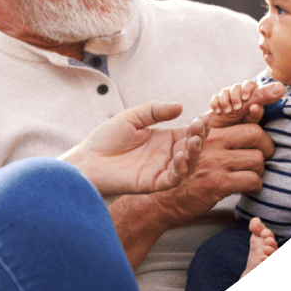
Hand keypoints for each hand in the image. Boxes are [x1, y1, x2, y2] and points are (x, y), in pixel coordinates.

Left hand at [61, 101, 207, 195]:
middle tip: (199, 126)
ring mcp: (159, 170)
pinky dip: (180, 169)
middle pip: (192, 148)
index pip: (188, 133)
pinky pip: (172, 179)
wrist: (87, 159)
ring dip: (194, 153)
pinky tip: (180, 156)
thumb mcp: (132, 117)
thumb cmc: (106, 139)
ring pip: (187, 165)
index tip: (204, 117)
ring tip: (194, 140)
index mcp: (163, 139)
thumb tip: (180, 106)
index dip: (199, 126)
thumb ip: (154, 111)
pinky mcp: (152, 183)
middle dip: (199, 137)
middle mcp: (165, 155)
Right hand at [150, 123, 274, 225]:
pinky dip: (254, 186)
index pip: (239, 117)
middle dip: (265, 146)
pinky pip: (252, 180)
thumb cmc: (176, 173)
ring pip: (257, 159)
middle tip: (263, 155)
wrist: (159, 201)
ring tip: (250, 175)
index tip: (260, 136)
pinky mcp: (217, 183)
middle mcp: (210, 142)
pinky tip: (246, 188)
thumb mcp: (186, 145)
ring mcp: (214, 162)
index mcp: (204, 130)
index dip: (255, 123)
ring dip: (258, 170)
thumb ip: (205, 133)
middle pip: (255, 133)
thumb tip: (227, 122)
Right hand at [208, 80, 285, 127]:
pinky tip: (219, 111)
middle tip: (236, 108)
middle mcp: (240, 95)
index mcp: (252, 96)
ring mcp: (228, 98)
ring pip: (226, 91)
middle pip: (237, 86)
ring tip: (227, 112)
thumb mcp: (252, 116)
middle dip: (236, 95)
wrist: (227, 137)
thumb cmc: (244, 127)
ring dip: (226, 100)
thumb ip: (260, 105)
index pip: (251, 84)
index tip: (246, 98)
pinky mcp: (217, 103)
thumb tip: (270, 95)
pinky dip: (216, 103)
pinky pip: (215, 97)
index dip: (247, 88)